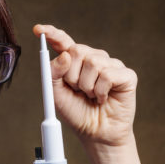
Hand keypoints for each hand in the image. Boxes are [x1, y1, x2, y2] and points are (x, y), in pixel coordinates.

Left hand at [33, 24, 146, 163]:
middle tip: (78, 91)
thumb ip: (54, 74)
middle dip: (72, 75)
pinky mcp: (126, 75)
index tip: (39, 30)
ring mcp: (111, 65)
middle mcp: (93, 59)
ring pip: (93, 63)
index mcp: (74, 62)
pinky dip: (101, 91)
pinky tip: (103, 98)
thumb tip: (65, 54)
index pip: (64, 42)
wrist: (96, 133)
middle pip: (77, 50)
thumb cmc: (77, 113)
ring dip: (87, 86)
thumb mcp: (56, 94)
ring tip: (92, 96)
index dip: (53, 34)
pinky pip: (108, 74)